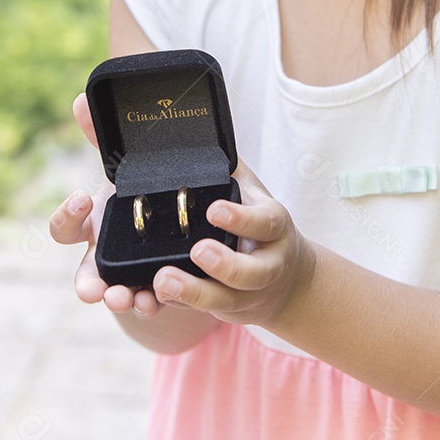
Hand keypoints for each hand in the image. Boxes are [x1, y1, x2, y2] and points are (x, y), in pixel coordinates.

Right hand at [49, 93, 167, 317]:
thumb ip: (105, 137)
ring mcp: (131, 275)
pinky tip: (162, 300)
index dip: (66, 214)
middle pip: (85, 275)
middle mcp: (105, 256)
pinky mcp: (162, 288)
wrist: (187, 215)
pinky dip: (156, 302)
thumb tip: (81, 99)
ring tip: (129, 299)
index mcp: (94, 223)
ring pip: (118, 294)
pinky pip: (155, 300)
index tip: (81, 198)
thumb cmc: (145, 187)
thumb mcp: (131, 162)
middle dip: (87, 284)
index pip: (65, 226)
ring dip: (121, 299)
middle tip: (93, 289)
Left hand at [153, 159, 316, 328]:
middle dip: (225, 265)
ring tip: (162, 281)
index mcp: (273, 226)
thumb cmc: (258, 222)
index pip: (265, 222)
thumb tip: (202, 128)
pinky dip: (178, 305)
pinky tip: (152, 297)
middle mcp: (268, 263)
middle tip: (196, 250)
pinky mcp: (227, 309)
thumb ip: (228, 166)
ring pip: (225, 299)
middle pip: (252, 272)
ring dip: (194, 293)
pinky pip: (201, 311)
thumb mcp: (251, 191)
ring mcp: (248, 292)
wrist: (286, 278)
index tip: (214, 210)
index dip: (242, 219)